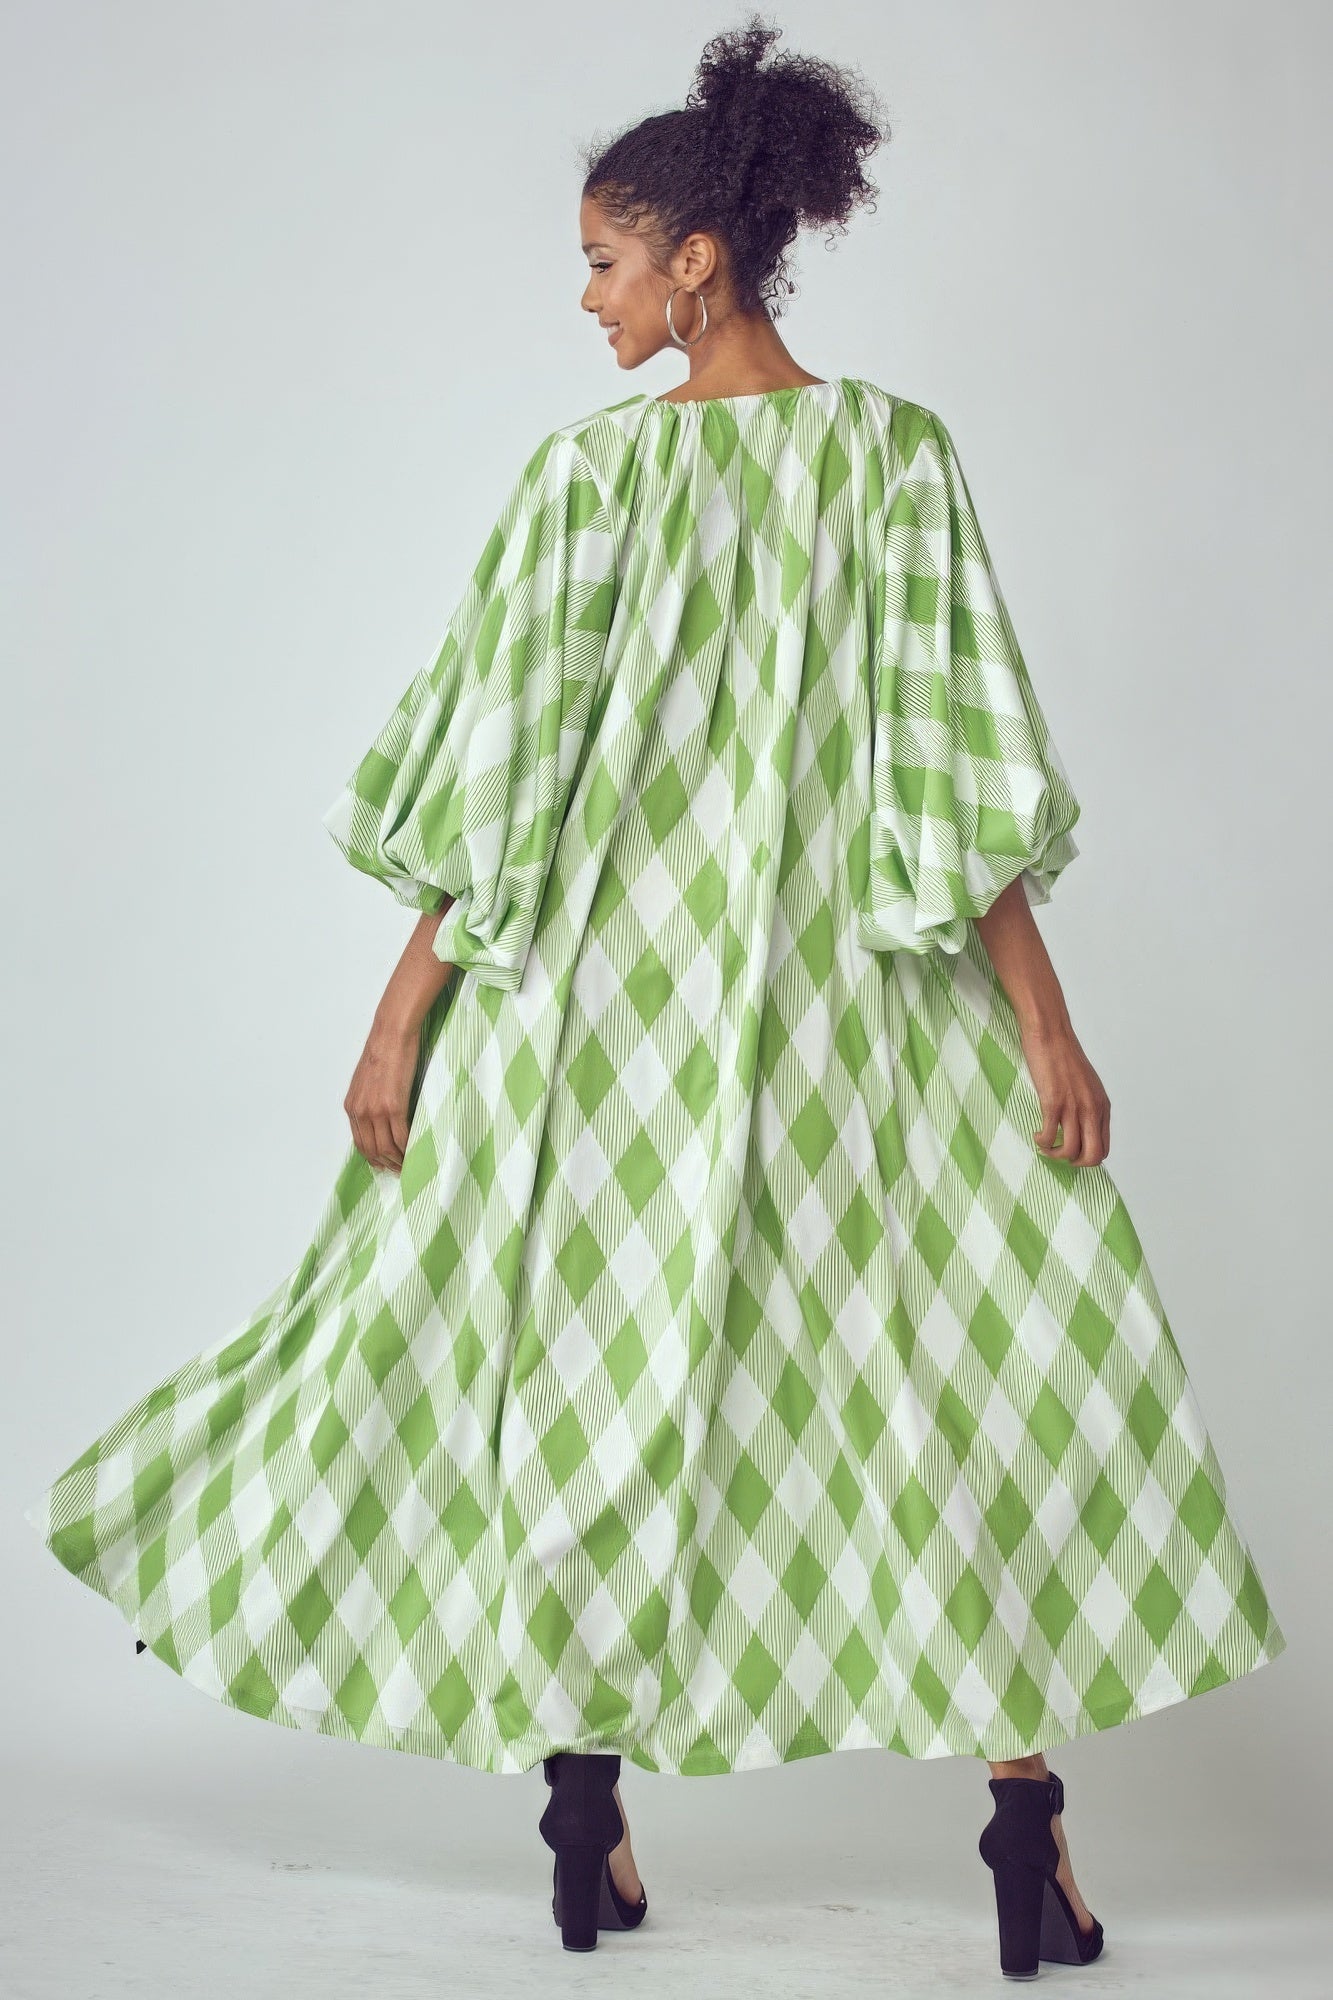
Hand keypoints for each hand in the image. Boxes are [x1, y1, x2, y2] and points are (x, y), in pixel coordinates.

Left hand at [344, 1016, 418, 1172]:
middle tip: (399, 1170)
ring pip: (386, 1148)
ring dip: (398, 1160)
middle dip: (386, 1164)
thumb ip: (369, 1101)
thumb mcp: (367, 1081)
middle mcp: (360, 1112)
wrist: (391, 1034)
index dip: (373, 1157)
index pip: (360, 1142)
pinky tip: (414, 1151)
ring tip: (408, 1164)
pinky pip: (401, 1137)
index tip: (384, 1163)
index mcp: (351, 1106)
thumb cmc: (384, 1051)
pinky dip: (408, 1148)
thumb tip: (381, 1118)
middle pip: (371, 1150)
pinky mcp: (394, 1106)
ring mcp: (376, 1111)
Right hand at [1019, 1020, 1110, 1166]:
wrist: (1051, 1034)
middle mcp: (1092, 1109)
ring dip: (1055, 1154)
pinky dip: (1042, 1141)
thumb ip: (1088, 1104)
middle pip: (1092, 1156)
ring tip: (1045, 1145)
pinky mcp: (1053, 1102)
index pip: (1104, 1147)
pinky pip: (1049, 1136)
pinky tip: (1036, 1133)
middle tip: (1059, 1153)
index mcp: (1102, 1106)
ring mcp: (1073, 1107)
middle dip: (1074, 1162)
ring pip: (1071, 1151)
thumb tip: (1081, 1125)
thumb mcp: (1087, 1084)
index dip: (1086, 1157)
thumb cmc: (1064, 1056)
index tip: (1071, 1151)